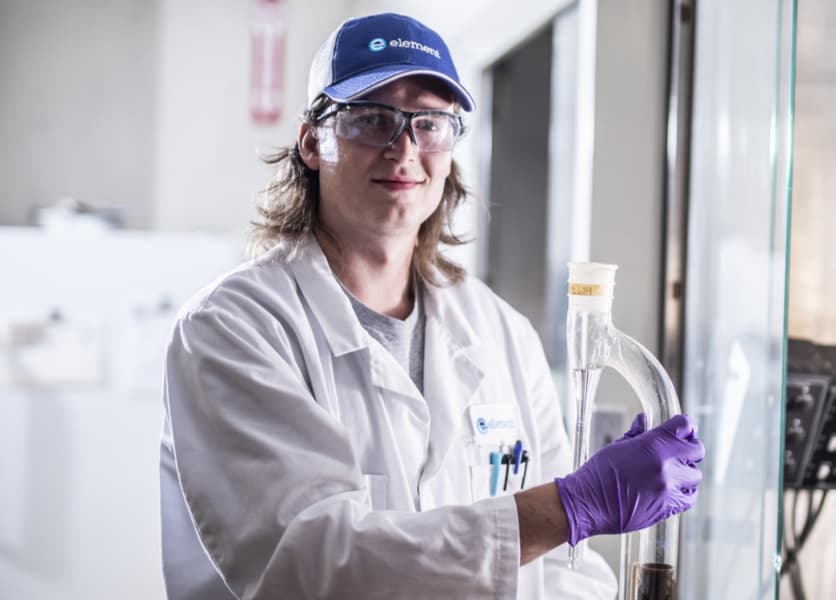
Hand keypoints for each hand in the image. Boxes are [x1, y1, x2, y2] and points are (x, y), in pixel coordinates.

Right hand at [554, 413, 703, 545]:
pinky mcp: (668, 507)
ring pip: (695, 475)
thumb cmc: (597, 474)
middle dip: (689, 449)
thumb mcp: (616, 446)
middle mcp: (664, 464)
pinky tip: (673, 489)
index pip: (685, 425)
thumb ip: (637, 434)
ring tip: (673, 473)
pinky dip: (685, 492)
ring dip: (686, 472)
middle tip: (679, 451)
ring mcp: (668, 487)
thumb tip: (644, 421)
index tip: (683, 430)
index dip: (685, 426)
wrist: (588, 503)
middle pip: (696, 450)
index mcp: (651, 444)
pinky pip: (689, 497)